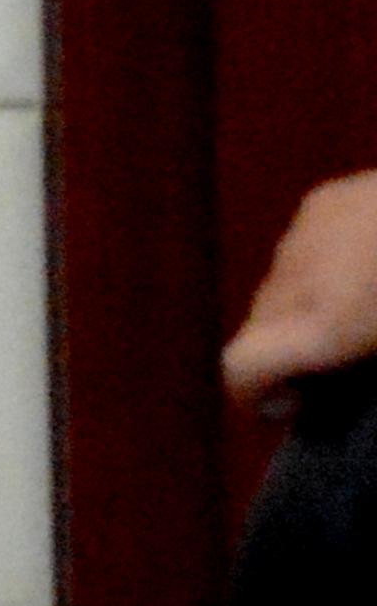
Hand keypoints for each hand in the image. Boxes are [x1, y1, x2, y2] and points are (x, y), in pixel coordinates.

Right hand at [227, 171, 376, 402]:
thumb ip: (362, 365)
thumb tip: (345, 380)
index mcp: (327, 326)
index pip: (241, 366)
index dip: (254, 395)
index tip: (292, 405)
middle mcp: (299, 279)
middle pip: (258, 325)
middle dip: (284, 350)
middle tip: (339, 366)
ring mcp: (305, 233)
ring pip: (278, 284)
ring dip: (304, 305)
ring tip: (362, 308)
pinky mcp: (323, 199)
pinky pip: (300, 247)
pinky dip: (321, 266)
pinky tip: (367, 264)